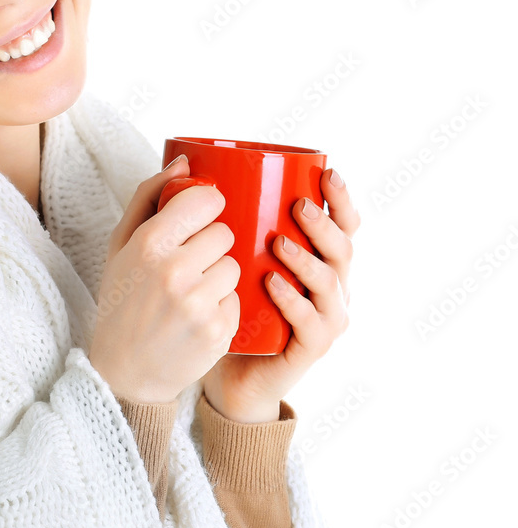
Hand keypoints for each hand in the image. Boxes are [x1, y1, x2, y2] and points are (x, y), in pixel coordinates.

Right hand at [88, 155, 241, 403]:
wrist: (123, 371)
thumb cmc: (123, 300)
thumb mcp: (121, 244)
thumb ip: (149, 196)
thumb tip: (186, 161)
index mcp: (148, 244)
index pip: (206, 201)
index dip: (209, 206)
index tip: (202, 216)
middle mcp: (174, 271)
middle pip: (224, 233)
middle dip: (212, 244)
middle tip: (190, 263)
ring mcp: (198, 303)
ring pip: (234, 266)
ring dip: (220, 276)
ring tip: (193, 292)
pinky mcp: (218, 331)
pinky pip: (238, 299)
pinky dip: (223, 306)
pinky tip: (198, 317)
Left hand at [201, 168, 359, 422]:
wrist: (219, 365)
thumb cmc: (218, 297)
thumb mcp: (212, 250)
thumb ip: (200, 209)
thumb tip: (182, 162)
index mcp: (314, 255)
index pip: (342, 222)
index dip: (342, 199)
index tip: (327, 174)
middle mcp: (328, 283)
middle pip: (344, 248)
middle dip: (325, 225)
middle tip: (298, 208)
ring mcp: (324, 317)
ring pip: (331, 284)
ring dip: (307, 260)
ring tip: (280, 244)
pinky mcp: (310, 348)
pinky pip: (312, 325)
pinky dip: (294, 302)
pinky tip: (273, 285)